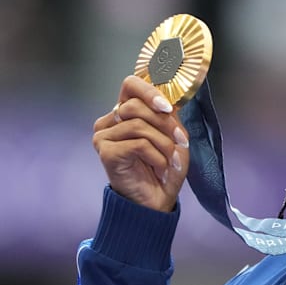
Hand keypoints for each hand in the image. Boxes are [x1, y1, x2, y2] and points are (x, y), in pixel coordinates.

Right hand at [93, 75, 189, 211]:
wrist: (157, 200)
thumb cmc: (165, 167)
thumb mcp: (173, 135)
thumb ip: (168, 114)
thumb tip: (168, 97)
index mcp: (126, 111)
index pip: (131, 84)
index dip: (150, 91)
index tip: (168, 107)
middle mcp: (110, 120)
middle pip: (137, 105)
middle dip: (166, 124)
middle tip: (181, 142)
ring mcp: (104, 136)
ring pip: (139, 125)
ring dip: (164, 144)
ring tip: (171, 160)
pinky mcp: (106, 152)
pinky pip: (138, 144)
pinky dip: (157, 156)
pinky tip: (160, 168)